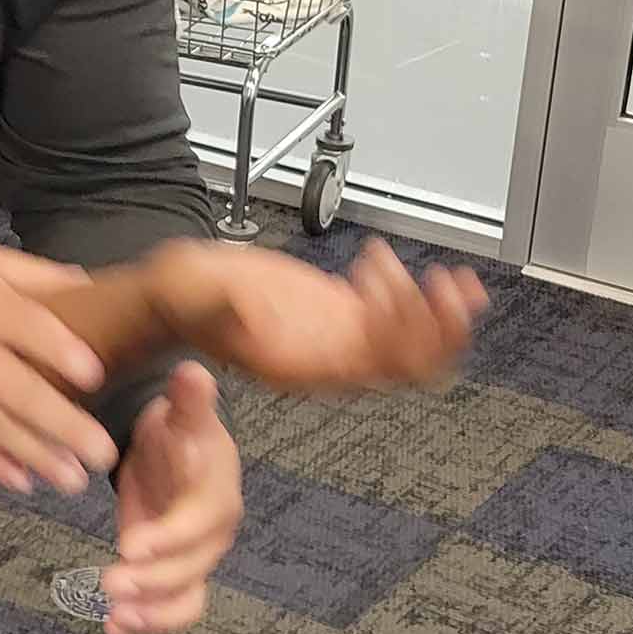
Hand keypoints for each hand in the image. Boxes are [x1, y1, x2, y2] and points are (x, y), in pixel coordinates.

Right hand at [0, 237, 119, 494]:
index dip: (60, 350)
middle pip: (17, 388)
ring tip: (72, 480)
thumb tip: (84, 284)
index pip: (28, 327)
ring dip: (34, 454)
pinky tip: (21, 481)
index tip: (94, 375)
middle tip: (102, 454)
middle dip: (62, 424)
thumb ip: (30, 273)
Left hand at [100, 363, 239, 633]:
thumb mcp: (183, 414)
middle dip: (152, 582)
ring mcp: (197, 560)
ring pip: (186, 598)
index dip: (169, 538)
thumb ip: (188, 401)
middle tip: (108, 583)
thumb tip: (193, 372)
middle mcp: (212, 535)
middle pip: (190, 569)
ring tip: (114, 617)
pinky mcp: (176, 576)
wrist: (182, 454)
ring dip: (152, 614)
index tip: (130, 546)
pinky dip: (144, 623)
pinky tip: (113, 628)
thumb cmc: (182, 432)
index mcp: (216, 494)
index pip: (198, 523)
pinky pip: (170, 608)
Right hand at [156, 238, 486, 393]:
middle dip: (438, 330)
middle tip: (451, 288)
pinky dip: (417, 296)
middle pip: (405, 364)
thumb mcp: (195, 299)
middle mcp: (327, 360)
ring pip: (411, 344)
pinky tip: (414, 267)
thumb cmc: (183, 301)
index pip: (370, 366)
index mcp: (299, 366)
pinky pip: (397, 318)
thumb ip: (222, 307)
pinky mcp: (343, 314)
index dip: (399, 334)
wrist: (181, 294)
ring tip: (451, 277)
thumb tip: (246, 308)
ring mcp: (340, 338)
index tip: (407, 293)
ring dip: (439, 315)